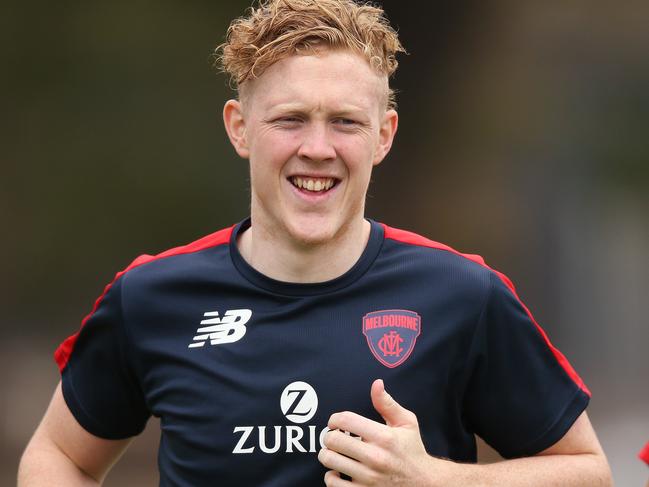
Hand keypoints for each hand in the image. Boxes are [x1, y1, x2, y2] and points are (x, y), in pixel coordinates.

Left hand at [318, 379, 456, 485]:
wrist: (424, 484)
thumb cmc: (412, 450)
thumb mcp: (406, 423)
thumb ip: (387, 403)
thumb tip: (376, 384)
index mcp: (384, 437)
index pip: (345, 420)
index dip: (335, 418)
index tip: (335, 422)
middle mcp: (375, 458)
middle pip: (333, 440)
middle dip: (329, 435)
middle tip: (334, 437)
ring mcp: (368, 478)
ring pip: (329, 461)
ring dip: (328, 454)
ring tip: (335, 452)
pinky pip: (333, 484)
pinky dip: (330, 476)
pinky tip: (338, 471)